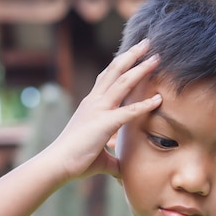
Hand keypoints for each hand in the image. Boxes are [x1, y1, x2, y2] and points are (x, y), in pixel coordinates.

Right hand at [45, 39, 161, 180]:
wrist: (56, 164)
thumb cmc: (75, 161)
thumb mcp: (99, 156)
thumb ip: (113, 160)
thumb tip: (122, 171)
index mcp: (91, 104)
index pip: (108, 77)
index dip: (122, 64)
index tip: (134, 53)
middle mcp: (94, 101)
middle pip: (115, 71)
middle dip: (132, 55)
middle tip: (147, 43)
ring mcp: (98, 110)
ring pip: (122, 82)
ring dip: (140, 68)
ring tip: (156, 57)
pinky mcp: (104, 124)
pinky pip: (129, 111)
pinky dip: (145, 105)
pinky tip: (158, 99)